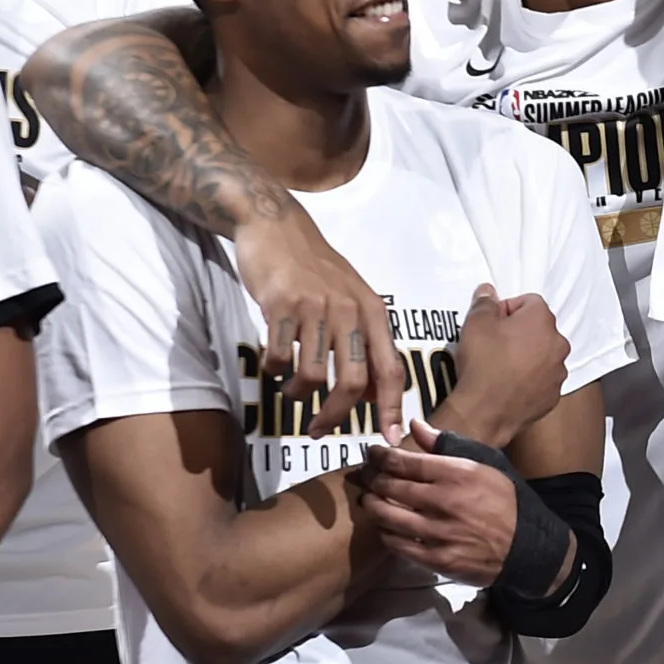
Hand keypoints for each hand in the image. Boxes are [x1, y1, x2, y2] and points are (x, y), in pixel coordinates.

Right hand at [232, 205, 407, 438]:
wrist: (275, 226)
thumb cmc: (315, 270)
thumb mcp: (351, 300)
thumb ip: (365, 344)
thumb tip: (372, 396)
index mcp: (373, 312)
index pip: (391, 369)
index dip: (391, 408)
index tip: (389, 438)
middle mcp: (349, 311)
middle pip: (352, 381)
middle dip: (336, 416)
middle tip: (319, 431)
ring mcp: (315, 307)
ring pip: (312, 375)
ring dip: (298, 395)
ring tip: (291, 391)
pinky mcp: (281, 305)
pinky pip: (279, 357)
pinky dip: (275, 371)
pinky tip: (273, 363)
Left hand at [357, 420, 524, 581]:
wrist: (530, 547)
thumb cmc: (506, 500)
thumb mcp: (486, 462)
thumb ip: (449, 443)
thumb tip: (415, 424)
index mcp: (457, 473)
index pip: (406, 461)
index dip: (381, 456)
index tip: (372, 453)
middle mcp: (445, 501)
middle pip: (391, 487)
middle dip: (372, 480)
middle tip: (365, 477)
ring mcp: (440, 533)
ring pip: (389, 517)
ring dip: (374, 506)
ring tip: (369, 500)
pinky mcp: (438, 560)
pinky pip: (399, 545)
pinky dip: (387, 534)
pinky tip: (386, 527)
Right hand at [445, 283, 568, 445]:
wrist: (485, 412)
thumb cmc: (482, 362)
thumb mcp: (475, 323)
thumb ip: (485, 303)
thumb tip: (489, 292)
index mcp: (542, 320)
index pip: (529, 302)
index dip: (508, 309)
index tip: (492, 323)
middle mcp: (558, 343)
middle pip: (539, 328)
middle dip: (521, 332)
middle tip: (496, 344)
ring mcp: (559, 372)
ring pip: (543, 355)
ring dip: (528, 356)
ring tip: (502, 367)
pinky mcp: (554, 396)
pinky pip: (543, 380)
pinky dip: (530, 379)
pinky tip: (510, 385)